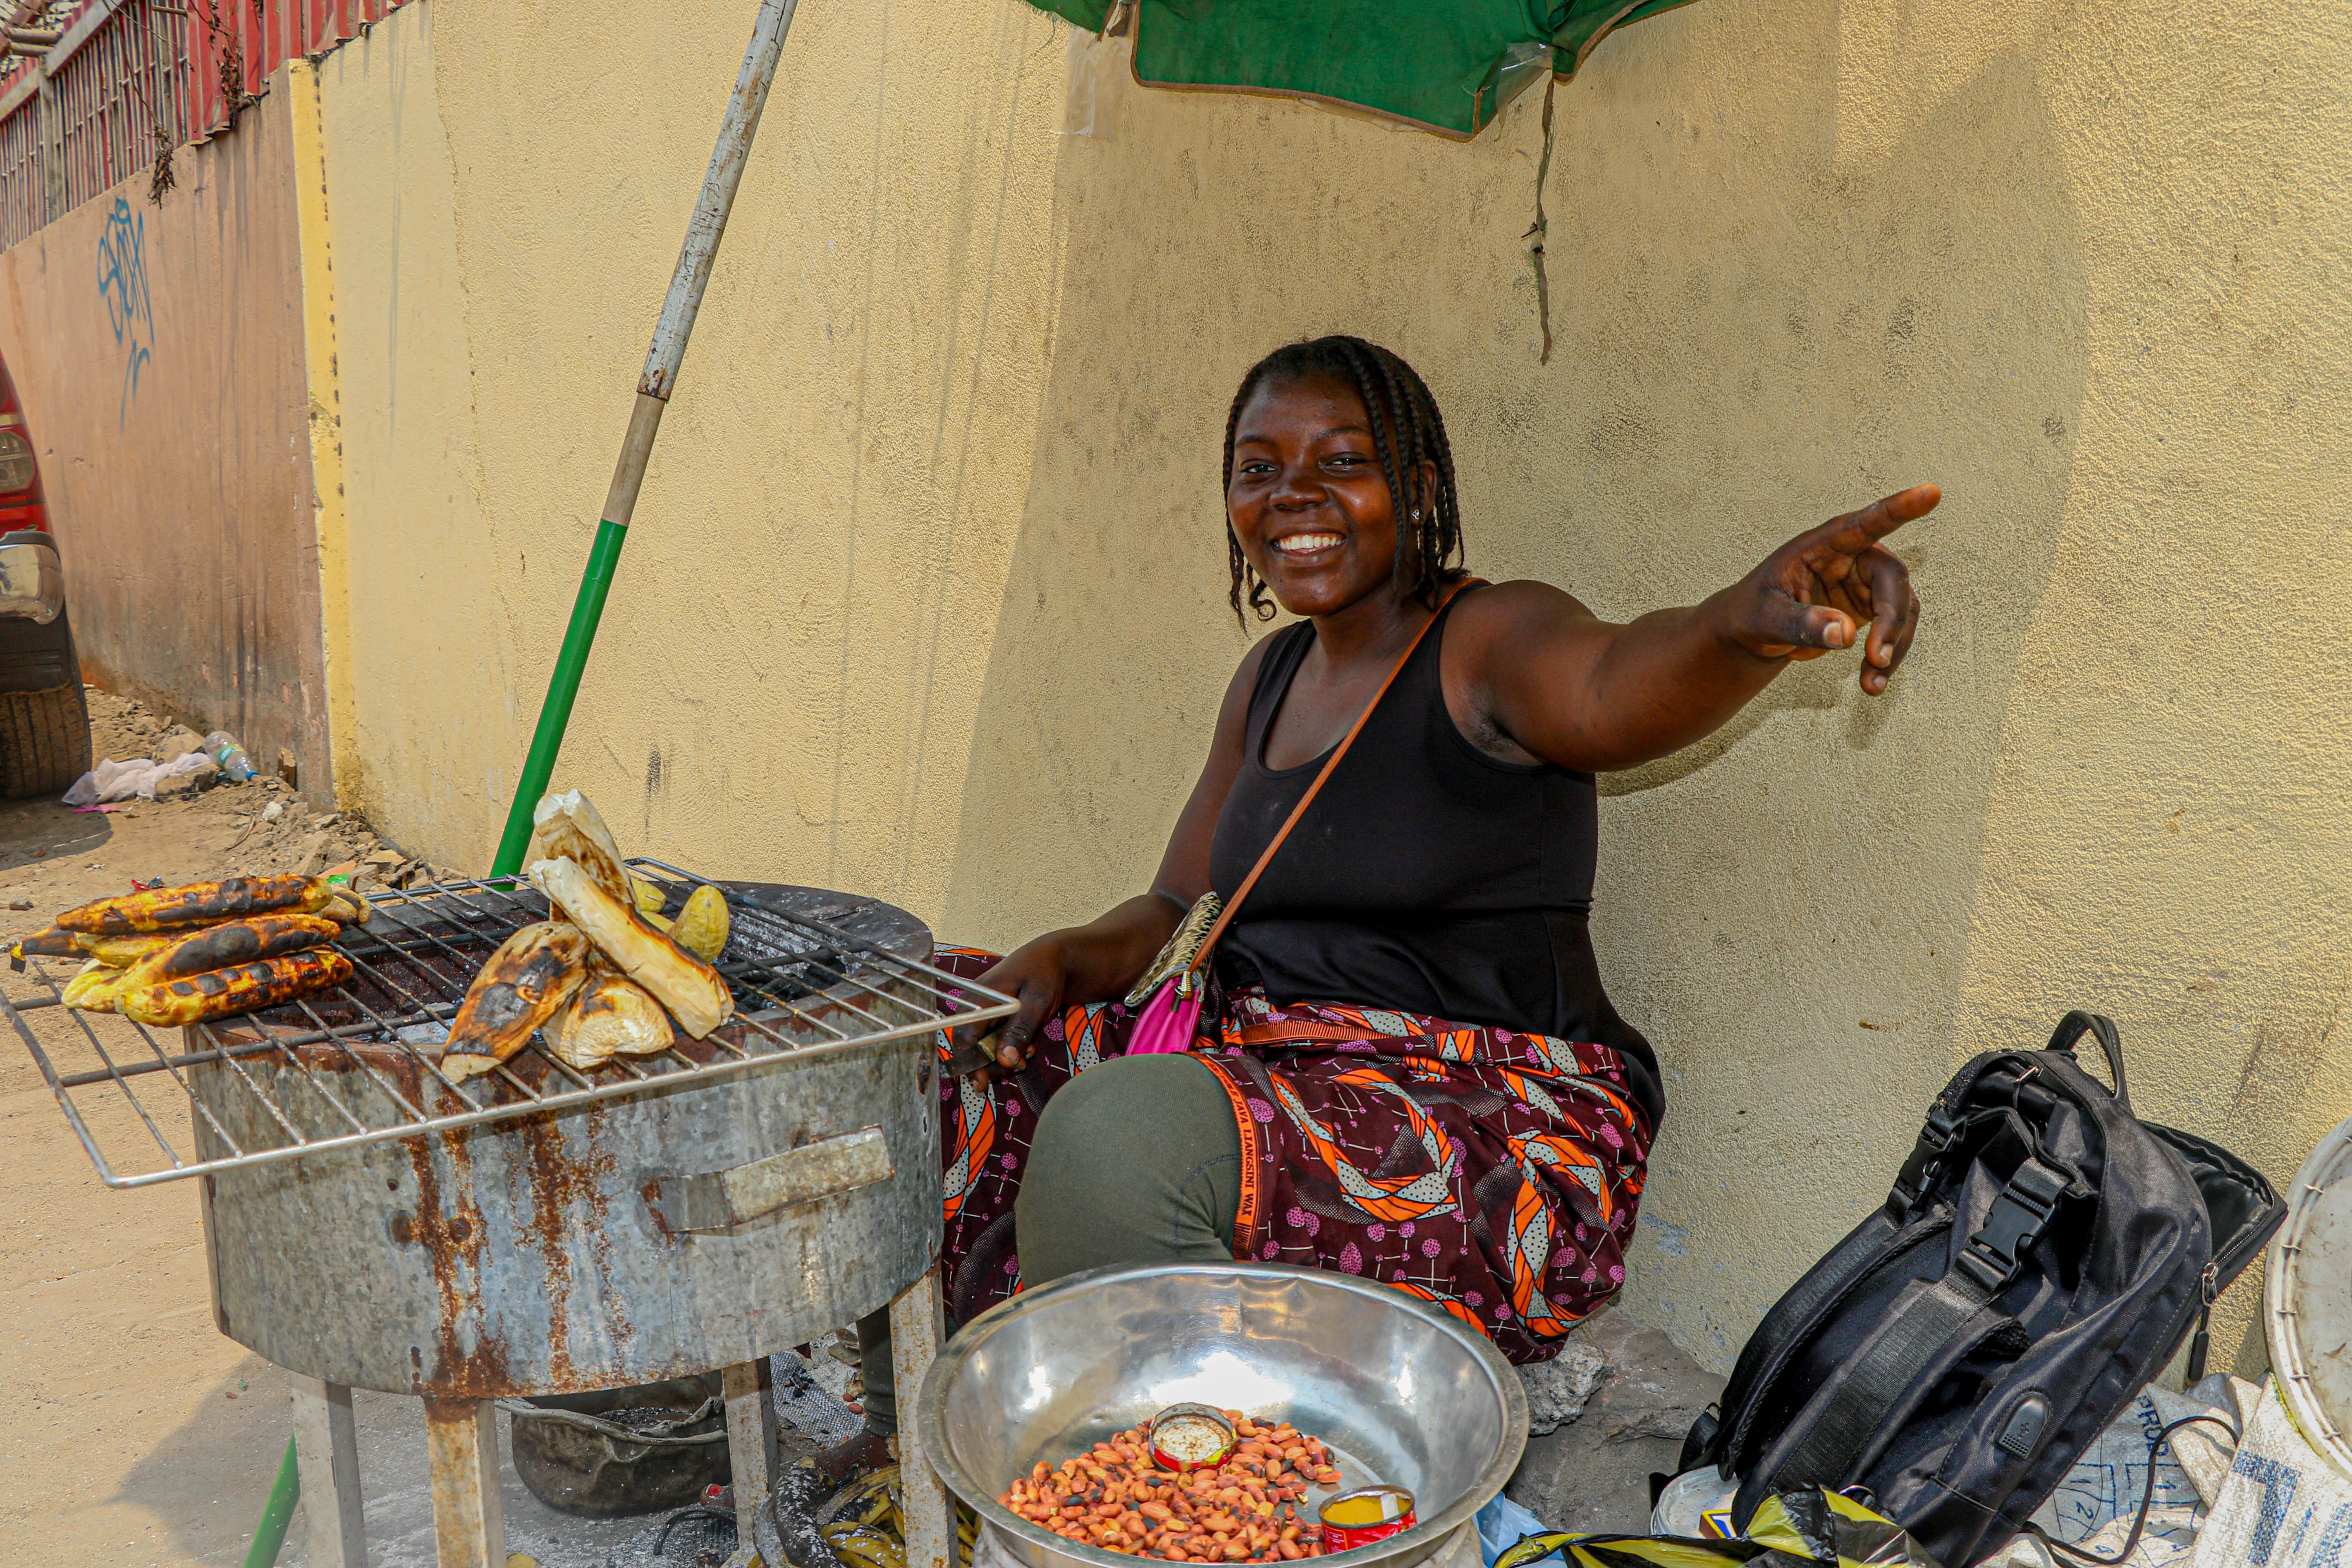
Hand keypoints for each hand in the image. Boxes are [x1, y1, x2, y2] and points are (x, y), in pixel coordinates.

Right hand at [947, 935, 1072, 1081]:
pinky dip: (1008, 1050)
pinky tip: (1028, 1047)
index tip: (982, 1083)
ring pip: (983, 1048)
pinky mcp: (994, 1019)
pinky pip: (994, 1042)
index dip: (970, 1063)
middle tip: (1021, 1065)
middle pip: (971, 1047)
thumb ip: (1019, 1030)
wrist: (1055, 958)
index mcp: (979, 998)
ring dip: (1004, 1058)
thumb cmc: (1045, 974)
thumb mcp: (1036, 1002)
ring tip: (1029, 1053)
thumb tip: (1005, 1060)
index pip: (963, 1036)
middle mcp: (975, 1006)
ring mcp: (984, 1013)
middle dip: (993, 1063)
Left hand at [1727, 484, 1935, 694]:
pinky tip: (1872, 684)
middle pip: (1893, 579)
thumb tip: (1846, 634)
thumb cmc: (1753, 613)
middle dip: (1891, 620)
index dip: (1899, 508)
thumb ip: (1801, 622)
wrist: (1754, 632)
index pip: (1866, 522)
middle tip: (1877, 658)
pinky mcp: (1872, 607)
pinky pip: (1895, 630)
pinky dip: (1888, 657)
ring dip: (1893, 645)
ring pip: (1902, 608)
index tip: (1931, 492)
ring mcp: (1866, 582)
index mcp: (1825, 544)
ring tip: (1872, 682)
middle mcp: (1853, 557)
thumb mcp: (1766, 618)